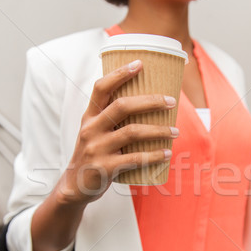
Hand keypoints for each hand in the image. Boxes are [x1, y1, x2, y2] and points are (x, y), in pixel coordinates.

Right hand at [55, 59, 178, 204]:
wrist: (75, 186)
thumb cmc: (94, 154)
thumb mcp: (96, 132)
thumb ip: (113, 119)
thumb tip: (150, 103)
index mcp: (90, 116)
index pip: (101, 88)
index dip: (119, 74)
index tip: (139, 64)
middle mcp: (91, 129)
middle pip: (122, 106)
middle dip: (150, 101)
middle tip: (172, 101)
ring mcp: (97, 148)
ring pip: (132, 132)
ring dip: (158, 130)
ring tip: (175, 132)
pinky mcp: (105, 167)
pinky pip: (134, 158)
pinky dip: (154, 155)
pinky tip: (166, 153)